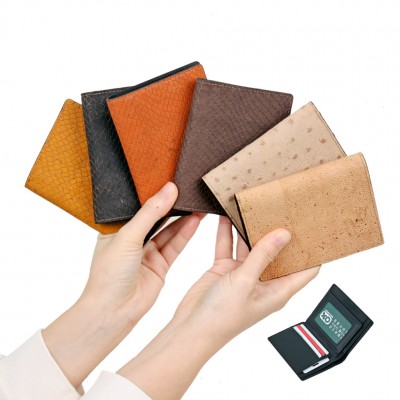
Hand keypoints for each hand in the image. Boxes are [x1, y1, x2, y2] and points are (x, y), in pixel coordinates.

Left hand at [81, 182, 203, 325]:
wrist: (113, 311)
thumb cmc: (109, 274)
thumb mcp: (128, 236)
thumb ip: (151, 213)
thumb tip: (169, 189)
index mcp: (117, 229)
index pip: (138, 206)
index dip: (155, 194)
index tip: (172, 181)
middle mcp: (132, 239)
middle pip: (157, 218)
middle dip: (173, 206)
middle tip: (189, 191)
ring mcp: (147, 252)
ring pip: (169, 231)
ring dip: (183, 219)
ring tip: (198, 204)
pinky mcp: (160, 265)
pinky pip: (175, 246)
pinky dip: (185, 234)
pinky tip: (195, 221)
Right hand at [118, 217, 318, 399]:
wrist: (190, 327)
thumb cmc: (221, 318)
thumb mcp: (245, 283)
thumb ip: (262, 256)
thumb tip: (283, 235)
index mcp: (277, 290)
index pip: (305, 270)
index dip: (313, 252)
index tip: (315, 230)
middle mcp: (262, 281)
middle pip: (276, 252)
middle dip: (278, 233)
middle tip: (282, 209)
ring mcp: (243, 274)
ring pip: (250, 245)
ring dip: (249, 229)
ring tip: (252, 207)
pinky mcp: (225, 269)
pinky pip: (229, 245)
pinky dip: (227, 232)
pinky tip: (227, 216)